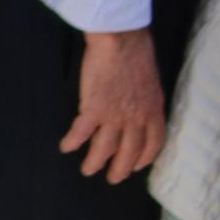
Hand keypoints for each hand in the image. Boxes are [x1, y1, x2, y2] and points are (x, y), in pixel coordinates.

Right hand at [64, 27, 167, 182]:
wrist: (121, 41)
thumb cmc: (136, 53)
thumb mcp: (152, 81)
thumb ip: (147, 100)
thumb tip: (139, 107)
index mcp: (153, 111)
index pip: (153, 143)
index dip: (144, 158)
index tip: (137, 166)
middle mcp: (136, 119)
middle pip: (130, 152)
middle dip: (120, 169)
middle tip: (112, 179)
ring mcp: (115, 116)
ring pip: (106, 149)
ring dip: (95, 162)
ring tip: (88, 170)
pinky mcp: (94, 109)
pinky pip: (82, 132)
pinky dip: (73, 142)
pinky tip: (66, 147)